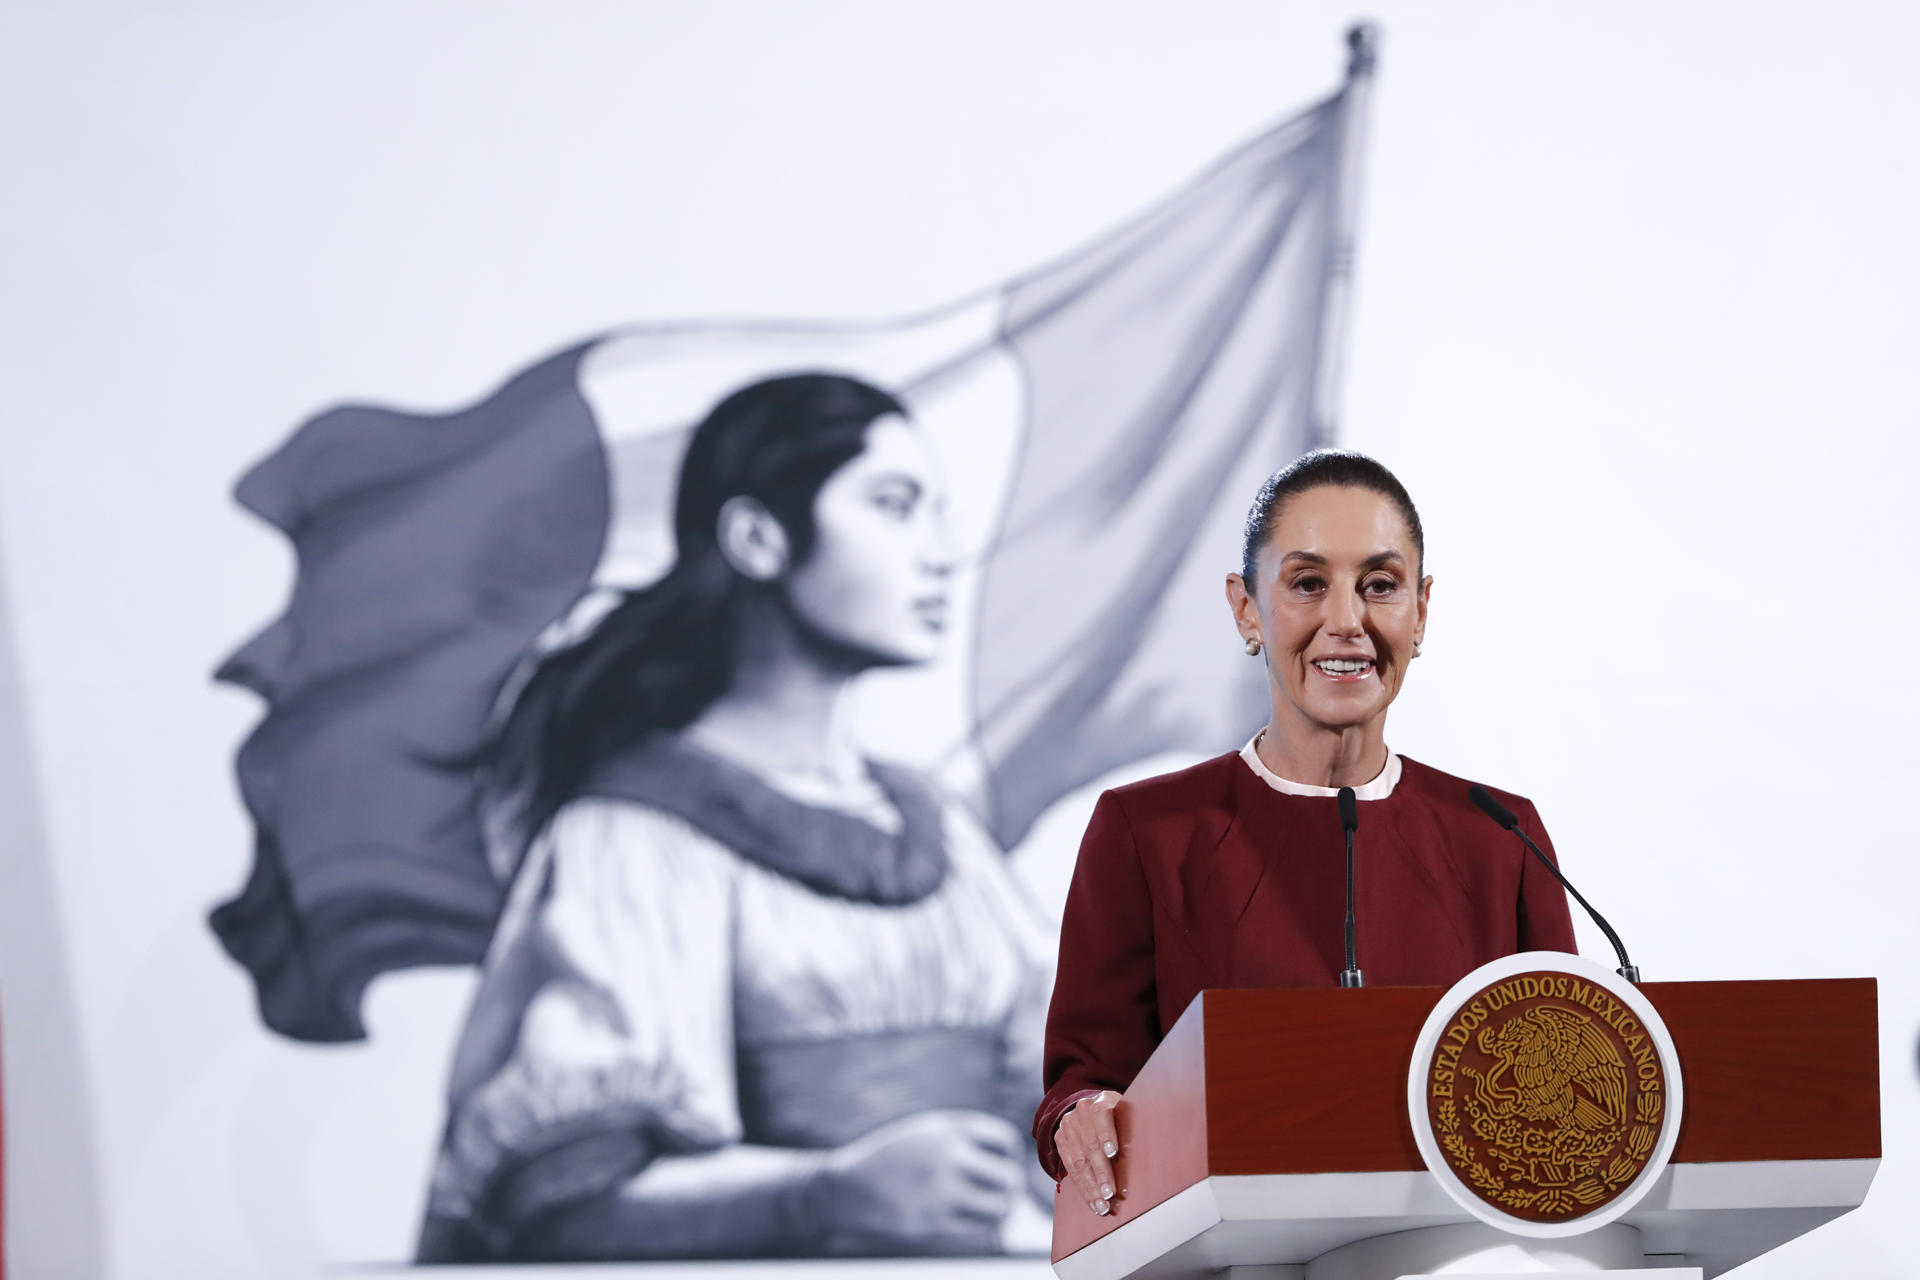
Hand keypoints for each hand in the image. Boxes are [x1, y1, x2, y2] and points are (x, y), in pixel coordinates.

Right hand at [814, 1109, 1025, 1251]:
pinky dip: (987, 1230)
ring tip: (995, 1210)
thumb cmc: (892, 1158)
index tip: (1002, 1164)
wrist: (847, 1189)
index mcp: (947, 1130)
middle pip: (1008, 1176)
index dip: (1010, 1155)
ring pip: (998, 1207)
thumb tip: (1009, 1157)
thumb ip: (963, 1136)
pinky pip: (980, 1232)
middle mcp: (948, 1157)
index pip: (1005, 1141)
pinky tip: (979, 1226)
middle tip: (1005, 1192)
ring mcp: (941, 1192)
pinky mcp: (933, 1223)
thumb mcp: (925, 1131)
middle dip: (1010, 1187)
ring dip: (1002, 1210)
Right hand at [1054, 1090, 1121, 1216]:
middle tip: (1110, 1194)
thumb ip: (1132, 1128)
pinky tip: (1093, 1202)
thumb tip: (1146, 1153)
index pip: (1102, 1115)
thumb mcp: (1127, 1114)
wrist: (1090, 1110)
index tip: (1114, 1153)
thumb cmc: (1119, 1118)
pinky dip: (1084, 1189)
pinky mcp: (1061, 1140)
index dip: (1107, 1134)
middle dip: (1101, 1173)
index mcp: (1101, 1100)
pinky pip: (1071, 1169)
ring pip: (1079, 1161)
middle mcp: (1081, 1111)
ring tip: (1103, 1206)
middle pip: (1091, 1145)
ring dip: (1091, 1188)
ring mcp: (1069, 1126)